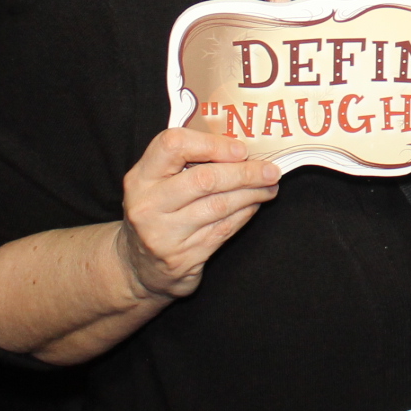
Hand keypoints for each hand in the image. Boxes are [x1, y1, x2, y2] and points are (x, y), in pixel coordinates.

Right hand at [116, 128, 280, 300]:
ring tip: (270, 186)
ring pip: (219, 206)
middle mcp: (147, 205)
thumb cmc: (157, 213)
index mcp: (140, 177)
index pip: (173, 145)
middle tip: (271, 170)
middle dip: (245, 173)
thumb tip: (239, 148)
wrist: (139, 266)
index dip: (212, 144)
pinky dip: (244, 214)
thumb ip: (186, 162)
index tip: (241, 149)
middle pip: (204, 179)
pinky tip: (254, 205)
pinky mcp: (182, 258)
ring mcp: (163, 235)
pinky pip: (223, 230)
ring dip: (252, 194)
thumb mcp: (157, 183)